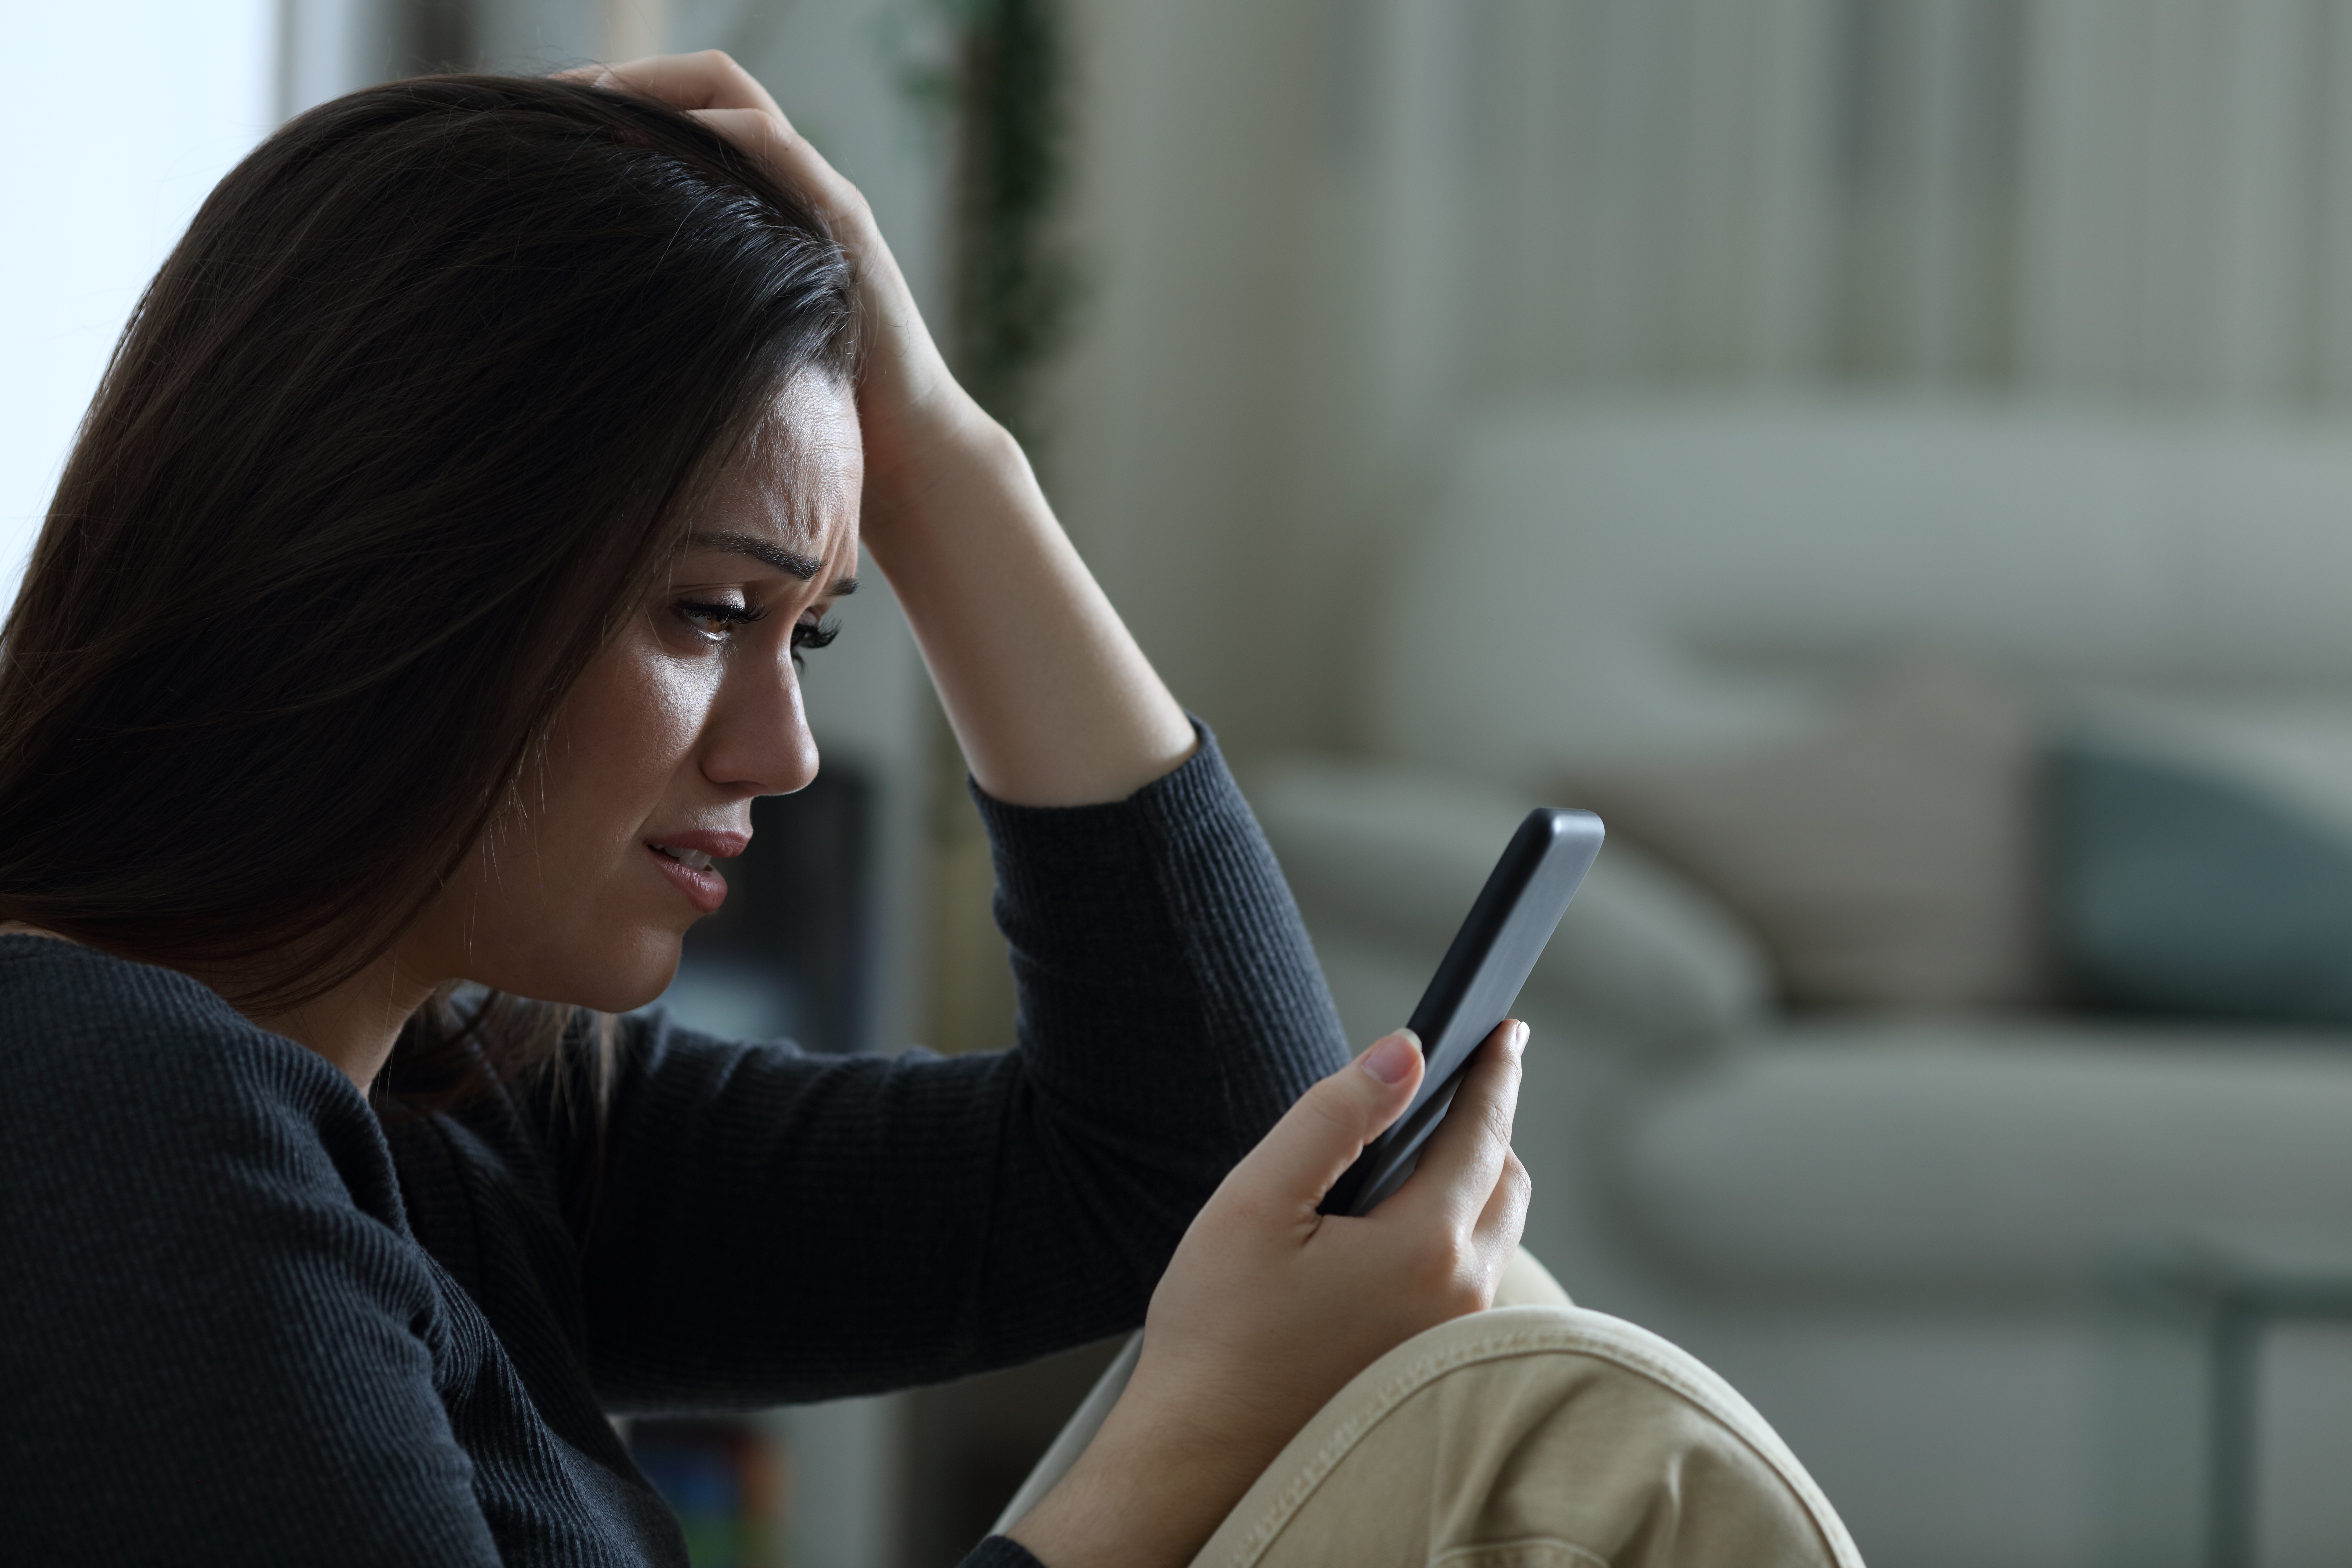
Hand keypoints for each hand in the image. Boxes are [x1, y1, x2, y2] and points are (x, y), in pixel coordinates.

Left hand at [560, 52, 1195, 805]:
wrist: (905, 457)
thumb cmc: (808, 424)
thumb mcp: (720, 355)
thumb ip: (674, 321)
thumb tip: (567, 338)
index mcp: (760, 213)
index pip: (683, 121)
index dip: (611, 105)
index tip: (538, 121)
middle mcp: (791, 192)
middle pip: (704, 89)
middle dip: (624, 78)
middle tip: (547, 93)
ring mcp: (821, 200)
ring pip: (736, 100)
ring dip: (660, 87)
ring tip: (591, 97)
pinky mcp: (844, 224)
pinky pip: (776, 147)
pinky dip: (717, 128)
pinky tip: (660, 137)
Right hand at [1011, 1022, 1534, 1567]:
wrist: (1203, 1450)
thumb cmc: (1219, 1330)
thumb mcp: (1258, 1200)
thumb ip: (1335, 1115)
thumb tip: (1403, 1052)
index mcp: (1424, 1248)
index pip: (1484, 1134)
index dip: (1494, 1071)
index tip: (1504, 1030)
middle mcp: (1460, 1297)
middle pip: (1505, 1182)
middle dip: (1486, 1124)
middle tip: (1458, 1080)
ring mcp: (1454, 1338)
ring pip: (1494, 1232)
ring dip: (1472, 1181)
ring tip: (1420, 1147)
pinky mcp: (1436, 1365)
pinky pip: (1474, 1276)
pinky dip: (1456, 1232)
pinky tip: (1401, 1224)